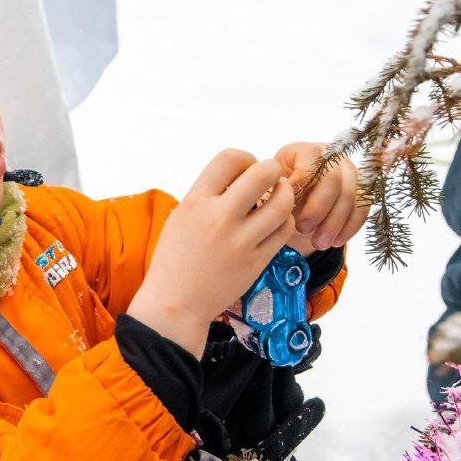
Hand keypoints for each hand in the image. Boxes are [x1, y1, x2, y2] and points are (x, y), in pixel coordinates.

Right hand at [128, 150, 294, 355]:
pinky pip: (284, 230)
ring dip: (285, 194)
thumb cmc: (176, 257)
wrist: (175, 303)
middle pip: (263, 173)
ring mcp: (240, 241)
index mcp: (195, 202)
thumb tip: (242, 174)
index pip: (230, 158)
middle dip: (272, 170)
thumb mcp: (182, 216)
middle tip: (269, 180)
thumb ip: (209, 193)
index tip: (245, 170)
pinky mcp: (256, 262)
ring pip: (282, 203)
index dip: (245, 158)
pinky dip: (285, 220)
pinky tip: (276, 222)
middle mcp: (219, 218)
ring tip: (278, 198)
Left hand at [273, 141, 367, 254]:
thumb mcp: (272, 191)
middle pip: (333, 179)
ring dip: (334, 223)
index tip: (284, 208)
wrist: (297, 203)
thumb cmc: (279, 195)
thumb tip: (279, 202)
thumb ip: (275, 193)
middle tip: (302, 229)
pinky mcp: (362, 191)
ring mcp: (350, 173)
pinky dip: (349, 228)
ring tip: (318, 243)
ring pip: (350, 196)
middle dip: (318, 208)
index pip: (309, 162)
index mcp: (305, 151)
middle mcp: (332, 157)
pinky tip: (335, 242)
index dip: (299, 185)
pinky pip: (362, 209)